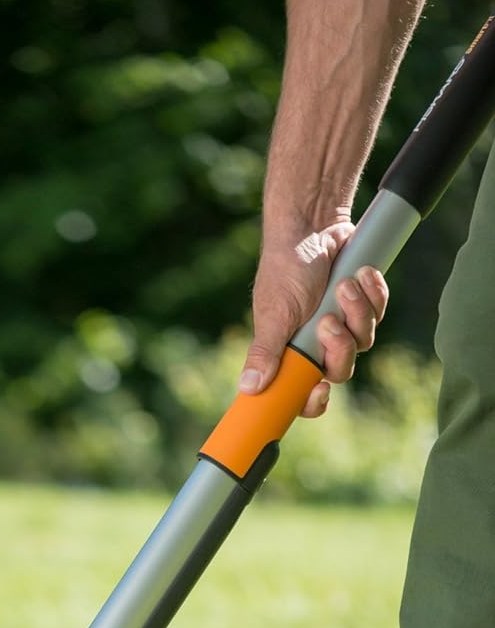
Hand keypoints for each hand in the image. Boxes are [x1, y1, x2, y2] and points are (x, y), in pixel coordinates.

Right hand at [239, 222, 388, 417]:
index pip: (301, 394)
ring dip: (357, 312)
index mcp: (290, 353)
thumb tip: (248, 388)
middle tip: (329, 320)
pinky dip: (373, 293)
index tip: (320, 389)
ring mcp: (341, 324)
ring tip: (344, 284)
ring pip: (363, 341)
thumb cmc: (285, 269)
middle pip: (340, 371)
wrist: (312, 225)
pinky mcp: (361, 304)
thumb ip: (264, 352)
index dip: (314, 401)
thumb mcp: (274, 314)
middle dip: (340, 347)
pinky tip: (361, 273)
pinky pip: (378, 313)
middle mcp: (315, 344)